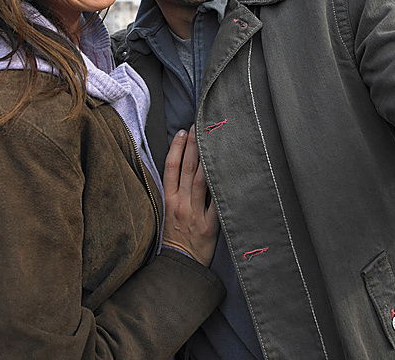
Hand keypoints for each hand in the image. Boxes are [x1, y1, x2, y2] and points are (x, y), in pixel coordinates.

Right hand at [162, 126, 218, 265]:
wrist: (179, 266)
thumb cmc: (174, 239)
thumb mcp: (166, 214)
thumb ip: (173, 193)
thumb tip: (183, 169)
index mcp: (168, 200)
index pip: (171, 168)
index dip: (177, 148)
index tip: (183, 132)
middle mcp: (180, 204)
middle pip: (187, 168)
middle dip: (194, 145)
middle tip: (200, 126)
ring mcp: (195, 213)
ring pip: (201, 180)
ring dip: (207, 158)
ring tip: (213, 141)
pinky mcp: (210, 225)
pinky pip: (217, 202)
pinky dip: (221, 186)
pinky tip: (228, 172)